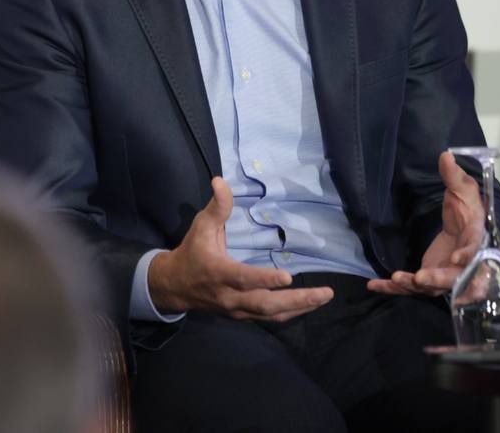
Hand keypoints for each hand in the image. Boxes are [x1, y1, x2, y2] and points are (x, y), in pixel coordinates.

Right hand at [148, 177, 333, 320]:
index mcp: (219, 273)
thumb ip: (216, 207)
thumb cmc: (192, 252)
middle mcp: (230, 296)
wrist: (175, 286)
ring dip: (300, 307)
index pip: (244, 279)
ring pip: (272, 315)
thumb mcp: (201, 227)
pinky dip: (291, 312)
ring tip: (324, 297)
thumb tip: (220, 181)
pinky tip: (309, 304)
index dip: (265, 279)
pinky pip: (270, 318)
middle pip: (266, 304)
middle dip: (297, 300)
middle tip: (324, 293)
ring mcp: (237, 310)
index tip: (288, 277)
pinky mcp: (243, 315)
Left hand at [368, 151, 485, 295]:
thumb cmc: (466, 209)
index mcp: (475, 240)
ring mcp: (445, 273)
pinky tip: (374, 285)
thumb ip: (454, 176)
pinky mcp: (428, 278)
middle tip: (420, 278)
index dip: (468, 255)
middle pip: (454, 277)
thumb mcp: (462, 189)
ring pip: (431, 287)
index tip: (457, 258)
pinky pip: (410, 286)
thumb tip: (445, 155)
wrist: (464, 226)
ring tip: (394, 279)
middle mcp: (463, 263)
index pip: (475, 250)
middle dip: (438, 279)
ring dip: (412, 286)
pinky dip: (392, 288)